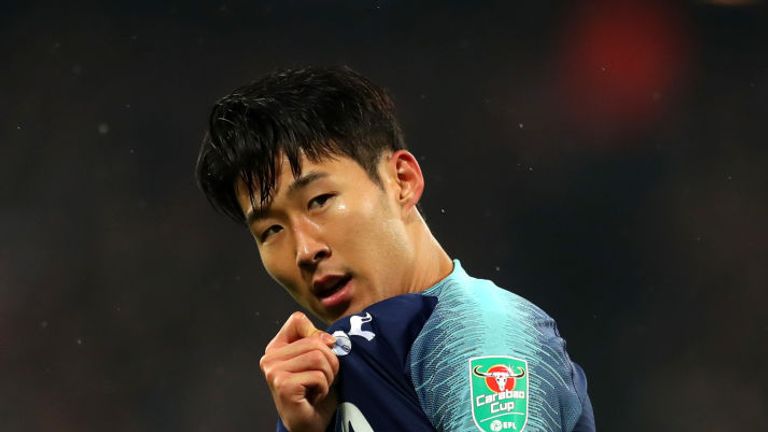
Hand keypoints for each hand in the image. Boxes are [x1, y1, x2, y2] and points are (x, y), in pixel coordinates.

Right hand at [260, 312, 339, 431]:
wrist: (310, 424)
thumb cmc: (315, 392)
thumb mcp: (318, 360)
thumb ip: (318, 341)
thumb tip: (328, 339)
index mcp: (276, 347)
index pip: (298, 320)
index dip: (318, 336)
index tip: (321, 355)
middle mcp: (270, 358)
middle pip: (315, 341)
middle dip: (329, 362)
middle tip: (323, 379)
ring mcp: (274, 372)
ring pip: (318, 357)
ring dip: (328, 376)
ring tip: (318, 387)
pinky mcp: (283, 385)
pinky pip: (318, 375)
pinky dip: (324, 388)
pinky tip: (314, 397)